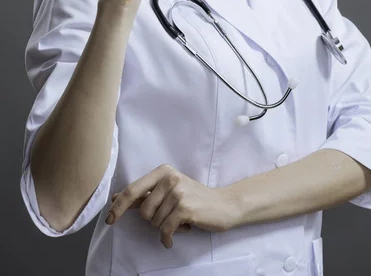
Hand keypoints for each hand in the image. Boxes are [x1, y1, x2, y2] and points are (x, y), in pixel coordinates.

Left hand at [106, 164, 237, 248]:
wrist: (223, 205)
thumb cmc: (194, 199)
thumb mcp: (169, 191)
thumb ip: (145, 194)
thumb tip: (117, 198)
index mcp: (163, 171)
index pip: (133, 190)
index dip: (118, 206)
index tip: (109, 220)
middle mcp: (169, 178)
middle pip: (143, 211)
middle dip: (153, 220)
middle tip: (168, 218)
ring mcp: (177, 192)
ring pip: (154, 222)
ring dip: (164, 228)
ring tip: (179, 221)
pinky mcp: (185, 208)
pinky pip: (165, 230)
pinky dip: (167, 238)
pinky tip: (173, 239)